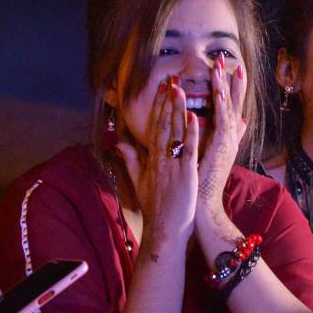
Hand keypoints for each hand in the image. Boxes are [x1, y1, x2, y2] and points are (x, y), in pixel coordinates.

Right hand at [117, 77, 198, 239]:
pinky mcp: (185, 175)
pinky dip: (190, 133)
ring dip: (177, 111)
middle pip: (163, 126)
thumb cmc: (156, 209)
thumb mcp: (139, 183)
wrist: (164, 232)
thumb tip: (120, 143)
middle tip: (170, 80)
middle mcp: (161, 160)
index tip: (162, 90)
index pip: (155, 128)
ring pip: (175, 134)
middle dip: (166, 102)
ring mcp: (172, 167)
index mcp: (152, 161)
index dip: (158, 108)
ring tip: (180, 90)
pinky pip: (188, 150)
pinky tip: (193, 117)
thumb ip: (132, 161)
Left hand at [196, 57, 246, 213]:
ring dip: (225, 86)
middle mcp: (230, 136)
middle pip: (234, 102)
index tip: (231, 66)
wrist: (205, 203)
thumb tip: (242, 121)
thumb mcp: (219, 152)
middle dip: (231, 80)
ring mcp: (227, 142)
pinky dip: (221, 106)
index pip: (231, 106)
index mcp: (227, 136)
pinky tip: (219, 91)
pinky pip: (222, 122)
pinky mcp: (220, 148)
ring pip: (228, 108)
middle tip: (226, 58)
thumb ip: (231, 135)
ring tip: (222, 67)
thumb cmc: (206, 180)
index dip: (232, 86)